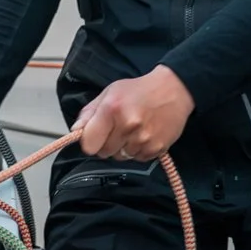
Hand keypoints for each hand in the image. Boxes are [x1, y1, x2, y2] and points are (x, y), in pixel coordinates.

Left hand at [74, 67, 193, 162]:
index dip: (90, 142)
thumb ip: (89, 113)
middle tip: (117, 129)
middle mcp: (127, 126)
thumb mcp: (110, 93)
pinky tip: (144, 135)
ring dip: (123, 148)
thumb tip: (76, 131)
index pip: (89, 145)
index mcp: (111, 110)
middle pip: (104, 153)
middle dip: (107, 144)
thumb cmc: (139, 90)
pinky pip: (137, 159)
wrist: (174, 90)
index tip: (94, 137)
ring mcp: (143, 139)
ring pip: (121, 157)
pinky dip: (138, 151)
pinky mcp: (156, 149)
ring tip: (133, 131)